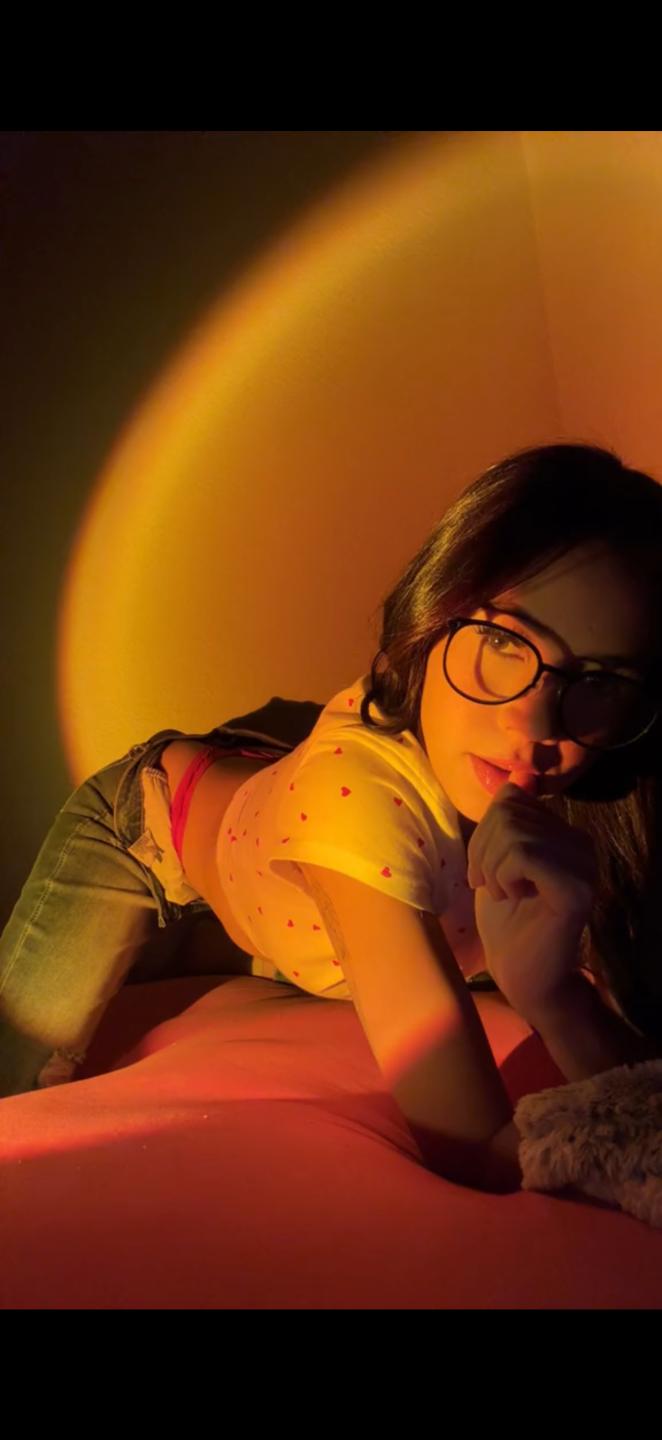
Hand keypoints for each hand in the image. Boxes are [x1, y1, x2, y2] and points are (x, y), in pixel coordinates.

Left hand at [467, 769, 597, 1022]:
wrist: (521, 978)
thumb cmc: (506, 922)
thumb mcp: (496, 859)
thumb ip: (507, 820)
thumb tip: (520, 775)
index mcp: (565, 834)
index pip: (513, 798)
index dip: (485, 832)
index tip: (487, 870)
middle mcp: (582, 844)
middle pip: (510, 810)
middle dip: (483, 849)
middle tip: (491, 885)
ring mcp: (584, 865)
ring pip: (513, 831)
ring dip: (491, 866)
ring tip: (504, 894)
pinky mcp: (577, 889)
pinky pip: (524, 854)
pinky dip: (503, 876)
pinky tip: (513, 899)